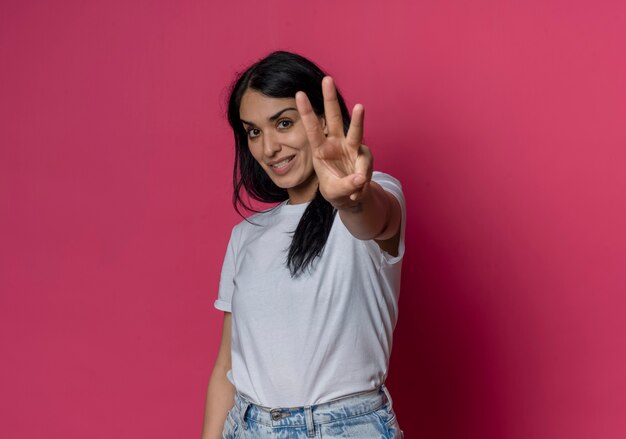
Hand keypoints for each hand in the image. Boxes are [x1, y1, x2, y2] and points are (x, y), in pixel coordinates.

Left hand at [295, 76, 372, 208]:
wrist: (350, 198)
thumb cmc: (336, 190)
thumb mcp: (335, 192)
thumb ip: (347, 186)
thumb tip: (361, 178)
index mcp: (320, 150)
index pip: (312, 129)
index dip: (306, 112)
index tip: (299, 94)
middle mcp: (336, 143)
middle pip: (334, 118)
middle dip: (330, 98)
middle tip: (327, 79)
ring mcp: (351, 147)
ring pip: (356, 130)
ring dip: (358, 118)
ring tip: (359, 107)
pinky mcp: (364, 155)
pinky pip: (365, 164)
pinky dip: (362, 180)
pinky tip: (356, 192)